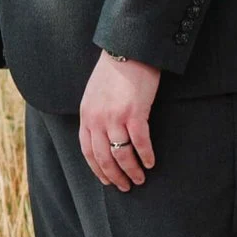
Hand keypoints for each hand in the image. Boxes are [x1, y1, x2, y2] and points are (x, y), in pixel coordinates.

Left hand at [79, 51, 161, 190]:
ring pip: (121, 154)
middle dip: (114, 176)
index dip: (97, 170)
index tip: (107, 181)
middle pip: (103, 157)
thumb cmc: (114, 72)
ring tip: (140, 179)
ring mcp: (115, 116)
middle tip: (126, 187)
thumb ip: (96, 115)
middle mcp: (97, 119)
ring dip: (131, 170)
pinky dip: (145, 155)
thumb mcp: (95, 95)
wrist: (128, 50)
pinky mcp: (134, 112)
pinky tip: (151, 162)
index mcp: (86, 115)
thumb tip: (103, 137)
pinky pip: (139, 142)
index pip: (87, 151)